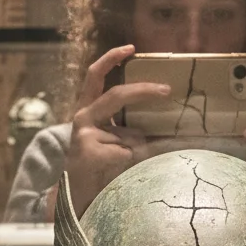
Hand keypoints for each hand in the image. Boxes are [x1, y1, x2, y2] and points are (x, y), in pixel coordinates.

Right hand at [57, 45, 171, 219]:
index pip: (95, 76)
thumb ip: (131, 128)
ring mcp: (84, 133)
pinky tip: (115, 173)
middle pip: (116, 95)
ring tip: (125, 167)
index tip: (131, 48)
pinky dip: (129, 163)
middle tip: (167, 90)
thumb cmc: (100, 168)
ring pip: (129, 134)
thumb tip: (168, 124)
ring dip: (137, 151)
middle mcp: (83, 117)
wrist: (76, 198)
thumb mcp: (114, 141)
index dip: (111, 58)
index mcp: (88, 110)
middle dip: (144, 91)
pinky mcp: (88, 150)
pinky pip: (126, 152)